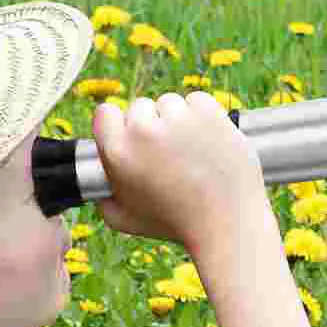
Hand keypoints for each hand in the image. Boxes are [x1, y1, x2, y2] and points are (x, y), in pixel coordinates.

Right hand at [90, 92, 267, 250]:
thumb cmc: (178, 225)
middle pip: (140, 107)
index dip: (120, 126)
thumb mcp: (127, 221)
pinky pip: (197, 101)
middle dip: (153, 126)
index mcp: (118, 153)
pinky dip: (203, 117)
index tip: (135, 139)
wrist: (228, 224)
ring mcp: (178, 118)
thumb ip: (104, 198)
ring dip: (179, 121)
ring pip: (170, 103)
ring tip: (192, 154)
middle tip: (171, 157)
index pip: (105, 113)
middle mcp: (144, 131)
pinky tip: (207, 144)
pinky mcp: (208, 112)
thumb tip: (98, 183)